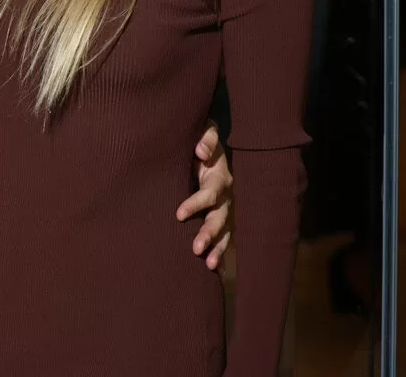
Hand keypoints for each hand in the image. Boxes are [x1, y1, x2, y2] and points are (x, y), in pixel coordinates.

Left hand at [176, 123, 232, 270]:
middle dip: (209, 234)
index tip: (179, 214)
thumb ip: (205, 137)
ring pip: (225, 233)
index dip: (196, 203)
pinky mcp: (223, 219)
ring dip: (217, 249)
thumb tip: (201, 151)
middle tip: (195, 248)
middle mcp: (227, 197)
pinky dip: (221, 256)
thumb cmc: (201, 142)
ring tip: (207, 264)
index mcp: (220, 178)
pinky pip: (225, 240)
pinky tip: (215, 272)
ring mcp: (227, 210)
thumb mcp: (204, 132)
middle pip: (220, 218)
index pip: (210, 194)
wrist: (207, 148)